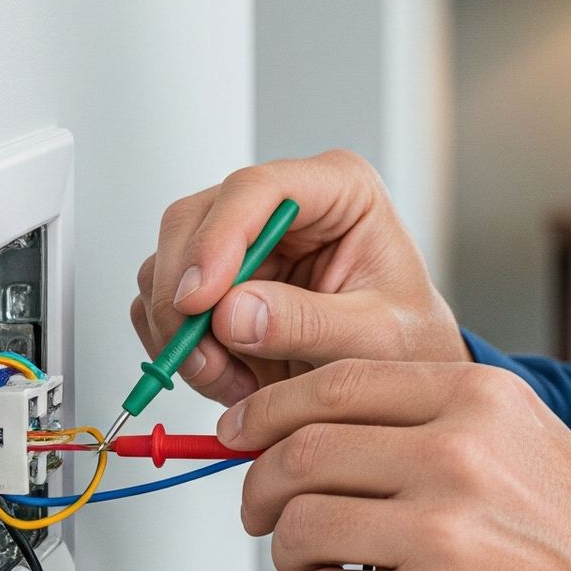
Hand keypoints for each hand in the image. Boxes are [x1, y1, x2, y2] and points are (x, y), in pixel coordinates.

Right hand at [129, 151, 465, 406]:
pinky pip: (163, 304)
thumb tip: (232, 313)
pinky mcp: (217, 281)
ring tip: (234, 379)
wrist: (400, 381)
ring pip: (168, 265)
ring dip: (183, 331)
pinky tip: (227, 377)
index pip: (257, 189)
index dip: (218, 239)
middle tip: (203, 359)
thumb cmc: (407, 343)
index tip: (200, 300)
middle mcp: (282, 204)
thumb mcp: (375, 337)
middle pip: (194, 221)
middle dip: (185, 297)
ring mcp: (242, 240)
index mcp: (339, 189)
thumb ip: (309, 323)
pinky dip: (179, 347)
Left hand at [227, 359, 570, 570]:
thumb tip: (318, 422)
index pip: (337, 384)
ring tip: (322, 567)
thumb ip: (431, 416)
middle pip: (301, 454)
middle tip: (265, 509)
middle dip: (262, 487)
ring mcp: (439, 536)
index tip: (242, 432)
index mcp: (479, 400)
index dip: (270, 410)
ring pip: (299, 530)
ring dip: (292, 555)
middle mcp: (457, 456)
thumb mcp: (524, 435)